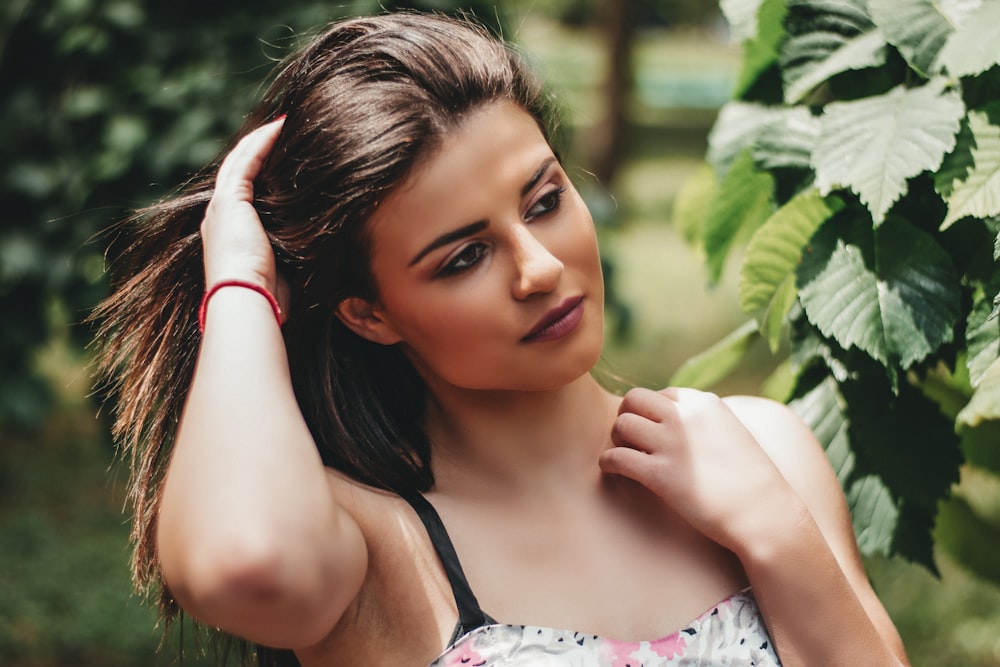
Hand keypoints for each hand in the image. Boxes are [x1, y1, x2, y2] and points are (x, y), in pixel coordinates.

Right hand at [201, 118, 287, 311]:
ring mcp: (221, 206)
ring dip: (264, 139)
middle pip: (242, 170)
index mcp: (231, 234)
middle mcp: (221, 216)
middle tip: (288, 130)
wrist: (247, 301)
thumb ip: (295, 256)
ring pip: (242, 159)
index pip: (248, 193)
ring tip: (287, 122)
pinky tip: (281, 127)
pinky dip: (263, 142)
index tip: (290, 159)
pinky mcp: (228, 200)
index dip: (266, 171)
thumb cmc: (270, 299)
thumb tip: (324, 251)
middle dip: (263, 148)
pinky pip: (247, 160)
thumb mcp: (285, 272)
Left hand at [599, 387, 801, 553]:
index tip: (653, 430)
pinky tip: (612, 471)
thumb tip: (681, 420)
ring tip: (624, 455)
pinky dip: (608, 463)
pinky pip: (616, 457)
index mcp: (706, 404)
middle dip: (628, 416)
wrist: (766, 515)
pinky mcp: (660, 474)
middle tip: (630, 439)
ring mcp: (672, 444)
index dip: (653, 412)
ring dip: (617, 439)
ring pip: (622, 424)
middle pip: (634, 399)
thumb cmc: (753, 482)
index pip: (663, 394)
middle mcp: (686, 417)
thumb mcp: (734, 434)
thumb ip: (707, 423)